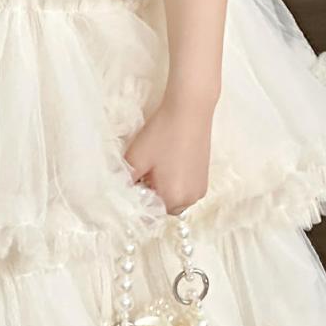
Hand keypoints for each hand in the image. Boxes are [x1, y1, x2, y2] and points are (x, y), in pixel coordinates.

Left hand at [123, 91, 214, 215]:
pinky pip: (185, 189)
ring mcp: (199, 189)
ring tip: (155, 167)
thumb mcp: (135, 159)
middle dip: (151, 197)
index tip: (130, 187)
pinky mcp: (204, 177)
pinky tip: (168, 163)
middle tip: (141, 175)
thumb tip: (122, 193)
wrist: (190, 110)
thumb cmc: (161, 134)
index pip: (149, 214)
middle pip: (163, 209)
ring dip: (163, 190)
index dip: (137, 203)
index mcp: (173, 199)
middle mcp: (190, 200)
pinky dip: (174, 183)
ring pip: (174, 199)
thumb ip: (126, 182)